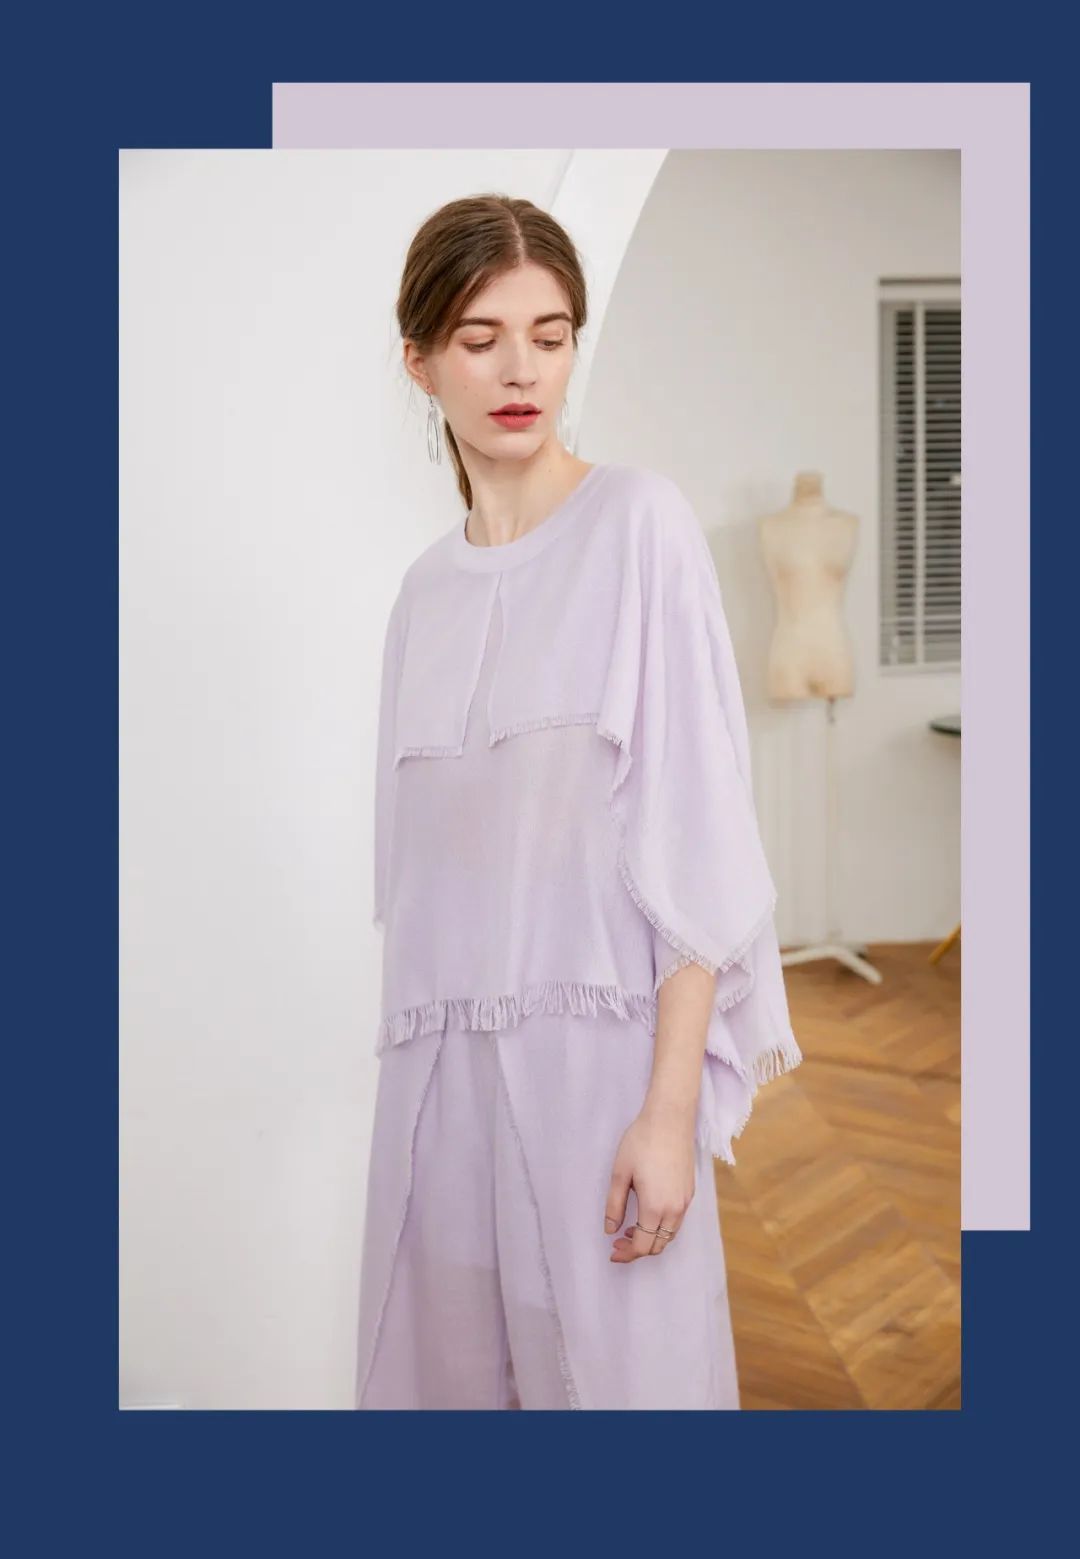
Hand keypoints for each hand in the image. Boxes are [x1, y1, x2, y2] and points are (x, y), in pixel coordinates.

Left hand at [603, 1102, 695, 1262]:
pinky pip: (677, 1221)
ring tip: (631, 1228)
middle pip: (658, 1245)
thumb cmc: (641, 1142)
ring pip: (670, 1235)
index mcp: (655, 1207)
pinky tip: (648, 1214)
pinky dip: (662, 1227)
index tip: (612, 1251)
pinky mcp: (690, 1191)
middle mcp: (674, 1209)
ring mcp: (685, 1201)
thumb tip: (611, 1230)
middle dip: (638, 1249)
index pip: (642, 1245)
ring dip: (651, 1239)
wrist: (670, 1119)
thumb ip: (614, 1205)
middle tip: (618, 1241)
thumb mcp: (620, 1174)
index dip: (626, 1253)